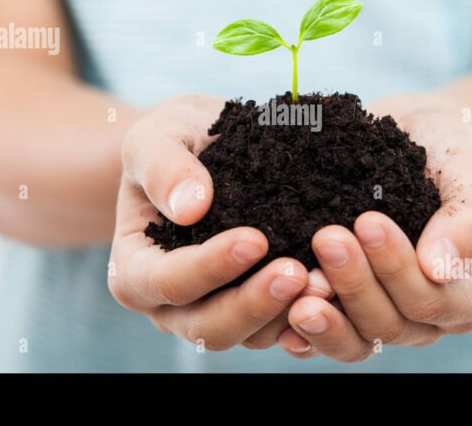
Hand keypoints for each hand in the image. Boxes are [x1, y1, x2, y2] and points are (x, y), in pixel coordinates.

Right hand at [108, 94, 321, 350]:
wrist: (209, 145)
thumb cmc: (175, 139)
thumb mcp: (157, 136)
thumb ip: (163, 166)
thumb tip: (190, 207)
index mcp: (135, 269)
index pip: (166, 282)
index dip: (208, 267)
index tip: (254, 238)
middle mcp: (172, 304)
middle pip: (209, 325)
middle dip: (253, 303)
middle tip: (297, 272)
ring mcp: (216, 311)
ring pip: (250, 335)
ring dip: (288, 315)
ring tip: (327, 283)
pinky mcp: (256, 310)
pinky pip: (282, 329)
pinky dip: (309, 318)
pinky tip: (336, 292)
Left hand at [278, 94, 471, 361]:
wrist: (413, 138)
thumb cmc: (447, 155)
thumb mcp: (468, 174)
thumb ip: (466, 220)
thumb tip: (440, 269)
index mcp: (465, 296)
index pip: (429, 300)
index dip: (396, 268)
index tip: (367, 221)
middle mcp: (424, 320)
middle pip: (388, 324)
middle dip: (355, 283)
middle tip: (327, 238)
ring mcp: (382, 320)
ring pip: (354, 341)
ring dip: (325, 316)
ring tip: (296, 286)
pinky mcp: (344, 313)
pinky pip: (323, 338)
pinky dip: (303, 332)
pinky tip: (280, 314)